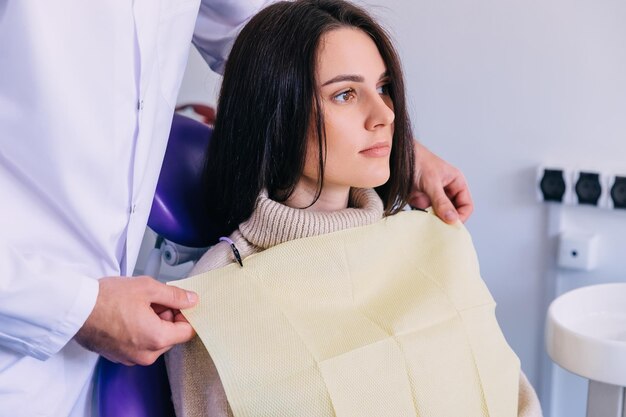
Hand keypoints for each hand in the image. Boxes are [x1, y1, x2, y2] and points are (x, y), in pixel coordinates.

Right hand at [74, 276, 197, 365]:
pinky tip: (129, 315)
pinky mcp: (119, 356)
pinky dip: (140, 331)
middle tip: (155, 299)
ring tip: (139, 305)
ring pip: (155, 341)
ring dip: (154, 323)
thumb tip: (192, 300)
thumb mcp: (148, 288)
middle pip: (171, 336)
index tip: (178, 302)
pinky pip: (140, 345)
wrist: (75, 309)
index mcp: (156, 339)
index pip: (187, 332)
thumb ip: (175, 296)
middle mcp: (146, 355)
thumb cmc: (108, 298)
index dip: (186, 314)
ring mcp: (131, 358)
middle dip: (168, 317)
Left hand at [410, 141, 472, 222]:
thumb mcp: (431, 182)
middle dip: (449, 222)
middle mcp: (448, 191)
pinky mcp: (422, 202)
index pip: (466, 205)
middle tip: (441, 230)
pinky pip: (429, 216)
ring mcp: (435, 198)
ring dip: (437, 223)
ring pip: (442, 216)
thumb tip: (452, 219)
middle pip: (455, 213)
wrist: (396, 158)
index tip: (451, 225)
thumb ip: (441, 201)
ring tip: (431, 228)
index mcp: (456, 183)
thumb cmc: (417, 161)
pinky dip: (426, 221)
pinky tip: (422, 223)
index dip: (461, 216)